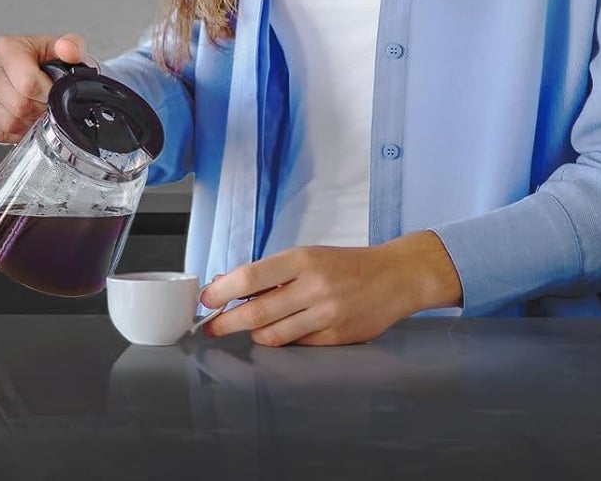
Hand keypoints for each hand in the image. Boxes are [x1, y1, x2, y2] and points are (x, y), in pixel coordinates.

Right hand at [0, 32, 93, 143]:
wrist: (31, 69)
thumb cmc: (45, 59)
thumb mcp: (64, 48)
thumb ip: (73, 46)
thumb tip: (67, 50)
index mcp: (7, 48)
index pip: (27, 83)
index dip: (47, 95)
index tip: (54, 94)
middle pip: (18, 106)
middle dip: (39, 111)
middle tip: (48, 104)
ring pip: (8, 122)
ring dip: (28, 124)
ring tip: (36, 111)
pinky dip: (16, 132)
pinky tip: (24, 119)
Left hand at [197, 231, 461, 346]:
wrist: (394, 277)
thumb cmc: (345, 264)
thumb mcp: (307, 256)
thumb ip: (273, 274)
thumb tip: (231, 286)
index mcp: (301, 260)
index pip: (250, 277)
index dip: (223, 291)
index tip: (206, 299)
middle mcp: (313, 288)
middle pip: (256, 312)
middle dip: (227, 323)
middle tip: (211, 327)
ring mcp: (326, 316)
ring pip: (273, 334)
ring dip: (252, 333)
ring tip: (245, 327)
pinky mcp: (336, 339)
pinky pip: (296, 345)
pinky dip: (281, 340)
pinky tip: (277, 332)